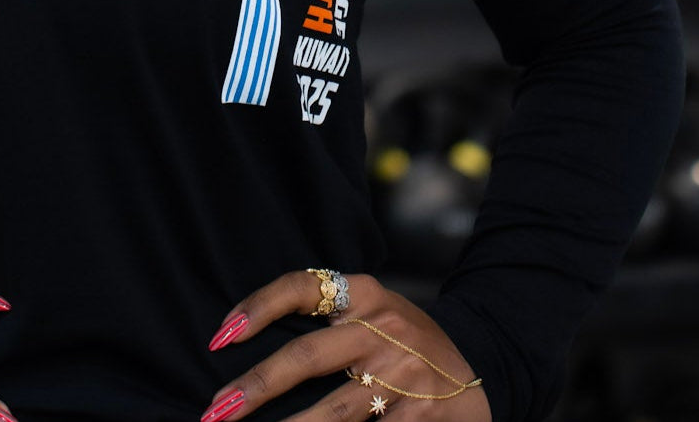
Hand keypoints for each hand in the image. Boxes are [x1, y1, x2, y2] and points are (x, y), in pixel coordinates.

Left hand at [203, 272, 490, 421]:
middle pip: (306, 358)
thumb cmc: (403, 338)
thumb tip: (245, 334)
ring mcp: (404, 374)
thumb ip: (327, 315)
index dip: (258, 308)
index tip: (221, 336)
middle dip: (256, 388)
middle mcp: (383, 328)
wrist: (481, 363)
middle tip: (217, 410)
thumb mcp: (372, 309)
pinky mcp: (424, 415)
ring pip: (333, 411)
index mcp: (364, 293)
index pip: (300, 288)